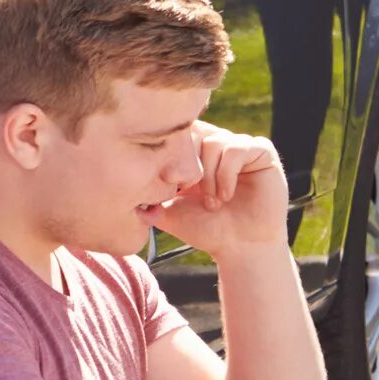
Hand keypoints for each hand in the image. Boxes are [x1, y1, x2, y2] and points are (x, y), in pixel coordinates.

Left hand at [147, 123, 289, 256]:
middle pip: (194, 131)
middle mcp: (217, 144)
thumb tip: (117, 191)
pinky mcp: (261, 152)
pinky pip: (237, 148)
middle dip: (188, 165)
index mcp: (195, 152)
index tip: (173, 188)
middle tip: (188, 192)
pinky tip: (225, 196)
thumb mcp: (169, 212)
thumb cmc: (207, 230)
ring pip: (214, 141)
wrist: (240, 248)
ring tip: (212, 202)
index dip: (171, 155)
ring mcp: (239, 146)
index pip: (177, 133)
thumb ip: (146, 199)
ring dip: (209, 176)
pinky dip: (226, 174)